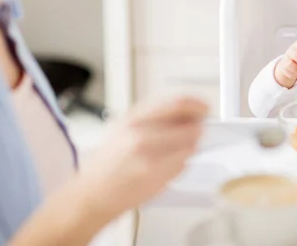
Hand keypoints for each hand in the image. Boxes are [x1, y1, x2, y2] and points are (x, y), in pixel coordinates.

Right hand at [77, 96, 206, 216]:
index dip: (197, 105)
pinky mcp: (158, 179)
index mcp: (134, 118)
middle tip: (196, 129)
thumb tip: (187, 109)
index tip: (204, 108)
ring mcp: (151, 159)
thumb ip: (155, 114)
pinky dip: (180, 163)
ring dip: (189, 147)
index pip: (178, 104)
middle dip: (197, 128)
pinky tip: (164, 164)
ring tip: (173, 150)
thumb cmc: (109, 159)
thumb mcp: (125, 124)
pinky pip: (183, 166)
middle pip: (190, 128)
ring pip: (190, 147)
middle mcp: (142, 137)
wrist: (93, 193)